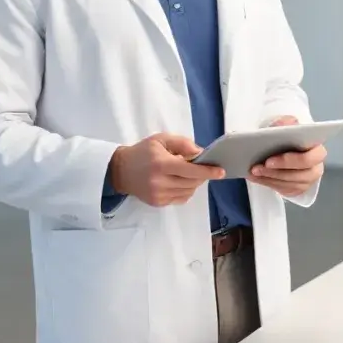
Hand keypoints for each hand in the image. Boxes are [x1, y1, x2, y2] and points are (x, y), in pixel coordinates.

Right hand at [110, 133, 224, 207]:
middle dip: (202, 175)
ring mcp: (159, 195)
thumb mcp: (161, 139)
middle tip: (206, 167)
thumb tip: (201, 153)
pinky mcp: (158, 203)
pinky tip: (180, 181)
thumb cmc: (143, 152)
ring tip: (190, 173)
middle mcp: (160, 182)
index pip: (190, 170)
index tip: (221, 171)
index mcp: (161, 163)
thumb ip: (182, 143)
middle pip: (192, 182)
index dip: (208, 171)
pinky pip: (181, 198)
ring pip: (189, 191)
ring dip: (195, 183)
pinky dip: (187, 190)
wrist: (121, 170)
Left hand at [249, 116, 325, 195]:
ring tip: (253, 172)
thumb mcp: (288, 126)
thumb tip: (280, 125)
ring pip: (289, 183)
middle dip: (276, 171)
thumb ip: (286, 123)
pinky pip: (283, 189)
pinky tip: (256, 177)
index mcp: (317, 150)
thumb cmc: (290, 137)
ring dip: (269, 177)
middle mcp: (316, 167)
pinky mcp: (299, 189)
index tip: (268, 160)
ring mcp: (308, 180)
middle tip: (257, 167)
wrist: (289, 147)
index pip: (309, 158)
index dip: (289, 161)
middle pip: (299, 174)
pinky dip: (268, 183)